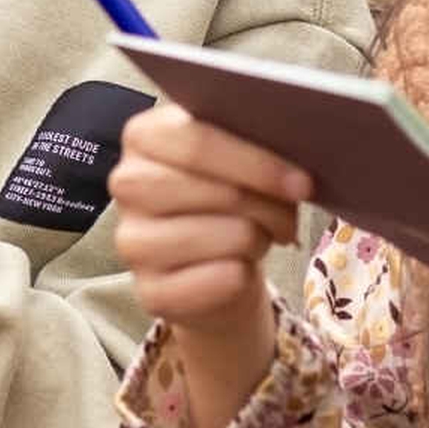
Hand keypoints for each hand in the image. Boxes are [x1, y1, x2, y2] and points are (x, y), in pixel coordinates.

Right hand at [106, 105, 309, 426]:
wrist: (218, 268)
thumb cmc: (231, 201)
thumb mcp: (239, 159)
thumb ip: (252, 140)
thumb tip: (292, 146)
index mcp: (145, 136)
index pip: (197, 140)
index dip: (256, 162)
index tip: (301, 181)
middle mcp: (127, 184)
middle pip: (216, 189)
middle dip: (268, 204)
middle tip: (289, 215)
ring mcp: (132, 241)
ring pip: (226, 235)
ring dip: (259, 238)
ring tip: (261, 236)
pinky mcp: (149, 291)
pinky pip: (219, 280)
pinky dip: (244, 275)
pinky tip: (241, 268)